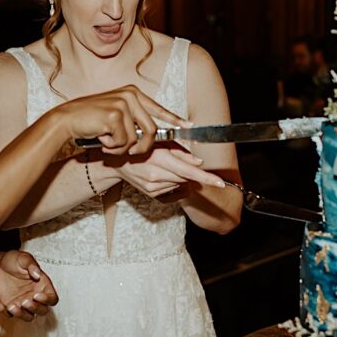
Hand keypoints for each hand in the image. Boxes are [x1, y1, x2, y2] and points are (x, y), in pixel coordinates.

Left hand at [0, 251, 58, 320]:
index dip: (47, 300)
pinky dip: (2, 311)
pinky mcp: (10, 306)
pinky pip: (9, 315)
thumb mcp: (23, 258)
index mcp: (42, 285)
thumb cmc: (13, 260)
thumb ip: (31, 264)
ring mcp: (22, 303)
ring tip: (11, 306)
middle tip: (25, 301)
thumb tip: (37, 274)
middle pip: (43, 310)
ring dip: (21, 314)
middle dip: (35, 308)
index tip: (37, 295)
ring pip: (28, 317)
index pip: (52, 298)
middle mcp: (34, 296)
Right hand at [51, 85, 188, 155]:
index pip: (158, 108)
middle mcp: (130, 95)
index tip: (188, 126)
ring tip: (109, 143)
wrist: (67, 119)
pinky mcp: (115, 115)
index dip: (174, 119)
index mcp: (133, 93)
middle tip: (132, 154)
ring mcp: (123, 104)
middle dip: (144, 148)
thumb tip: (152, 134)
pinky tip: (102, 139)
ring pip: (137, 139)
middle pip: (152, 130)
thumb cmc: (90, 120)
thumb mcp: (115, 115)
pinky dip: (113, 147)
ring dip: (123, 148)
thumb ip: (134, 119)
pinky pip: (124, 142)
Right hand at [104, 144, 225, 198]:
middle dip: (188, 171)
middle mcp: (156, 175)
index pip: (189, 171)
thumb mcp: (160, 142)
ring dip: (179, 176)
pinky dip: (172, 183)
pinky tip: (163, 175)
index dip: (206, 178)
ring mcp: (153, 187)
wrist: (117, 161)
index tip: (220, 183)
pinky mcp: (150, 194)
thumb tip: (199, 163)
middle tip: (177, 160)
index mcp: (159, 158)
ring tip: (166, 166)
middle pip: (186, 178)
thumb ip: (181, 152)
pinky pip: (171, 190)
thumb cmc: (140, 145)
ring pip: (180, 184)